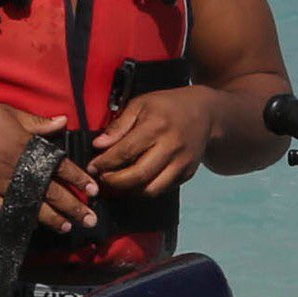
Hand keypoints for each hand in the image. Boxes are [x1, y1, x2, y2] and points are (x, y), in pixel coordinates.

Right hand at [0, 102, 98, 232]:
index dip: (78, 178)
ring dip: (53, 219)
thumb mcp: (8, 113)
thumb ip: (37, 121)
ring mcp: (3, 186)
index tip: (93, 190)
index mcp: (28, 148)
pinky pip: (7, 212)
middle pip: (52, 191)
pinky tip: (33, 228)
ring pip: (33, 207)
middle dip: (74, 206)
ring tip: (68, 227)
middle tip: (90, 220)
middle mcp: (20, 170)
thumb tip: (63, 122)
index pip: (60, 166)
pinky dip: (21, 220)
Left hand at [87, 86, 216, 194]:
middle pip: (138, 175)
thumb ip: (118, 126)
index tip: (92, 167)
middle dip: (114, 181)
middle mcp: (171, 147)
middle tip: (100, 179)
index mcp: (157, 126)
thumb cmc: (167, 106)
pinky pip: (162, 190)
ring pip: (151, 189)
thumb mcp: (140, 104)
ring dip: (128, 192)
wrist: (206, 113)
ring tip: (113, 185)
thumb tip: (98, 145)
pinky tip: (131, 185)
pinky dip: (143, 191)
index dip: (105, 163)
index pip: (125, 151)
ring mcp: (182, 163)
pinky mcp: (187, 174)